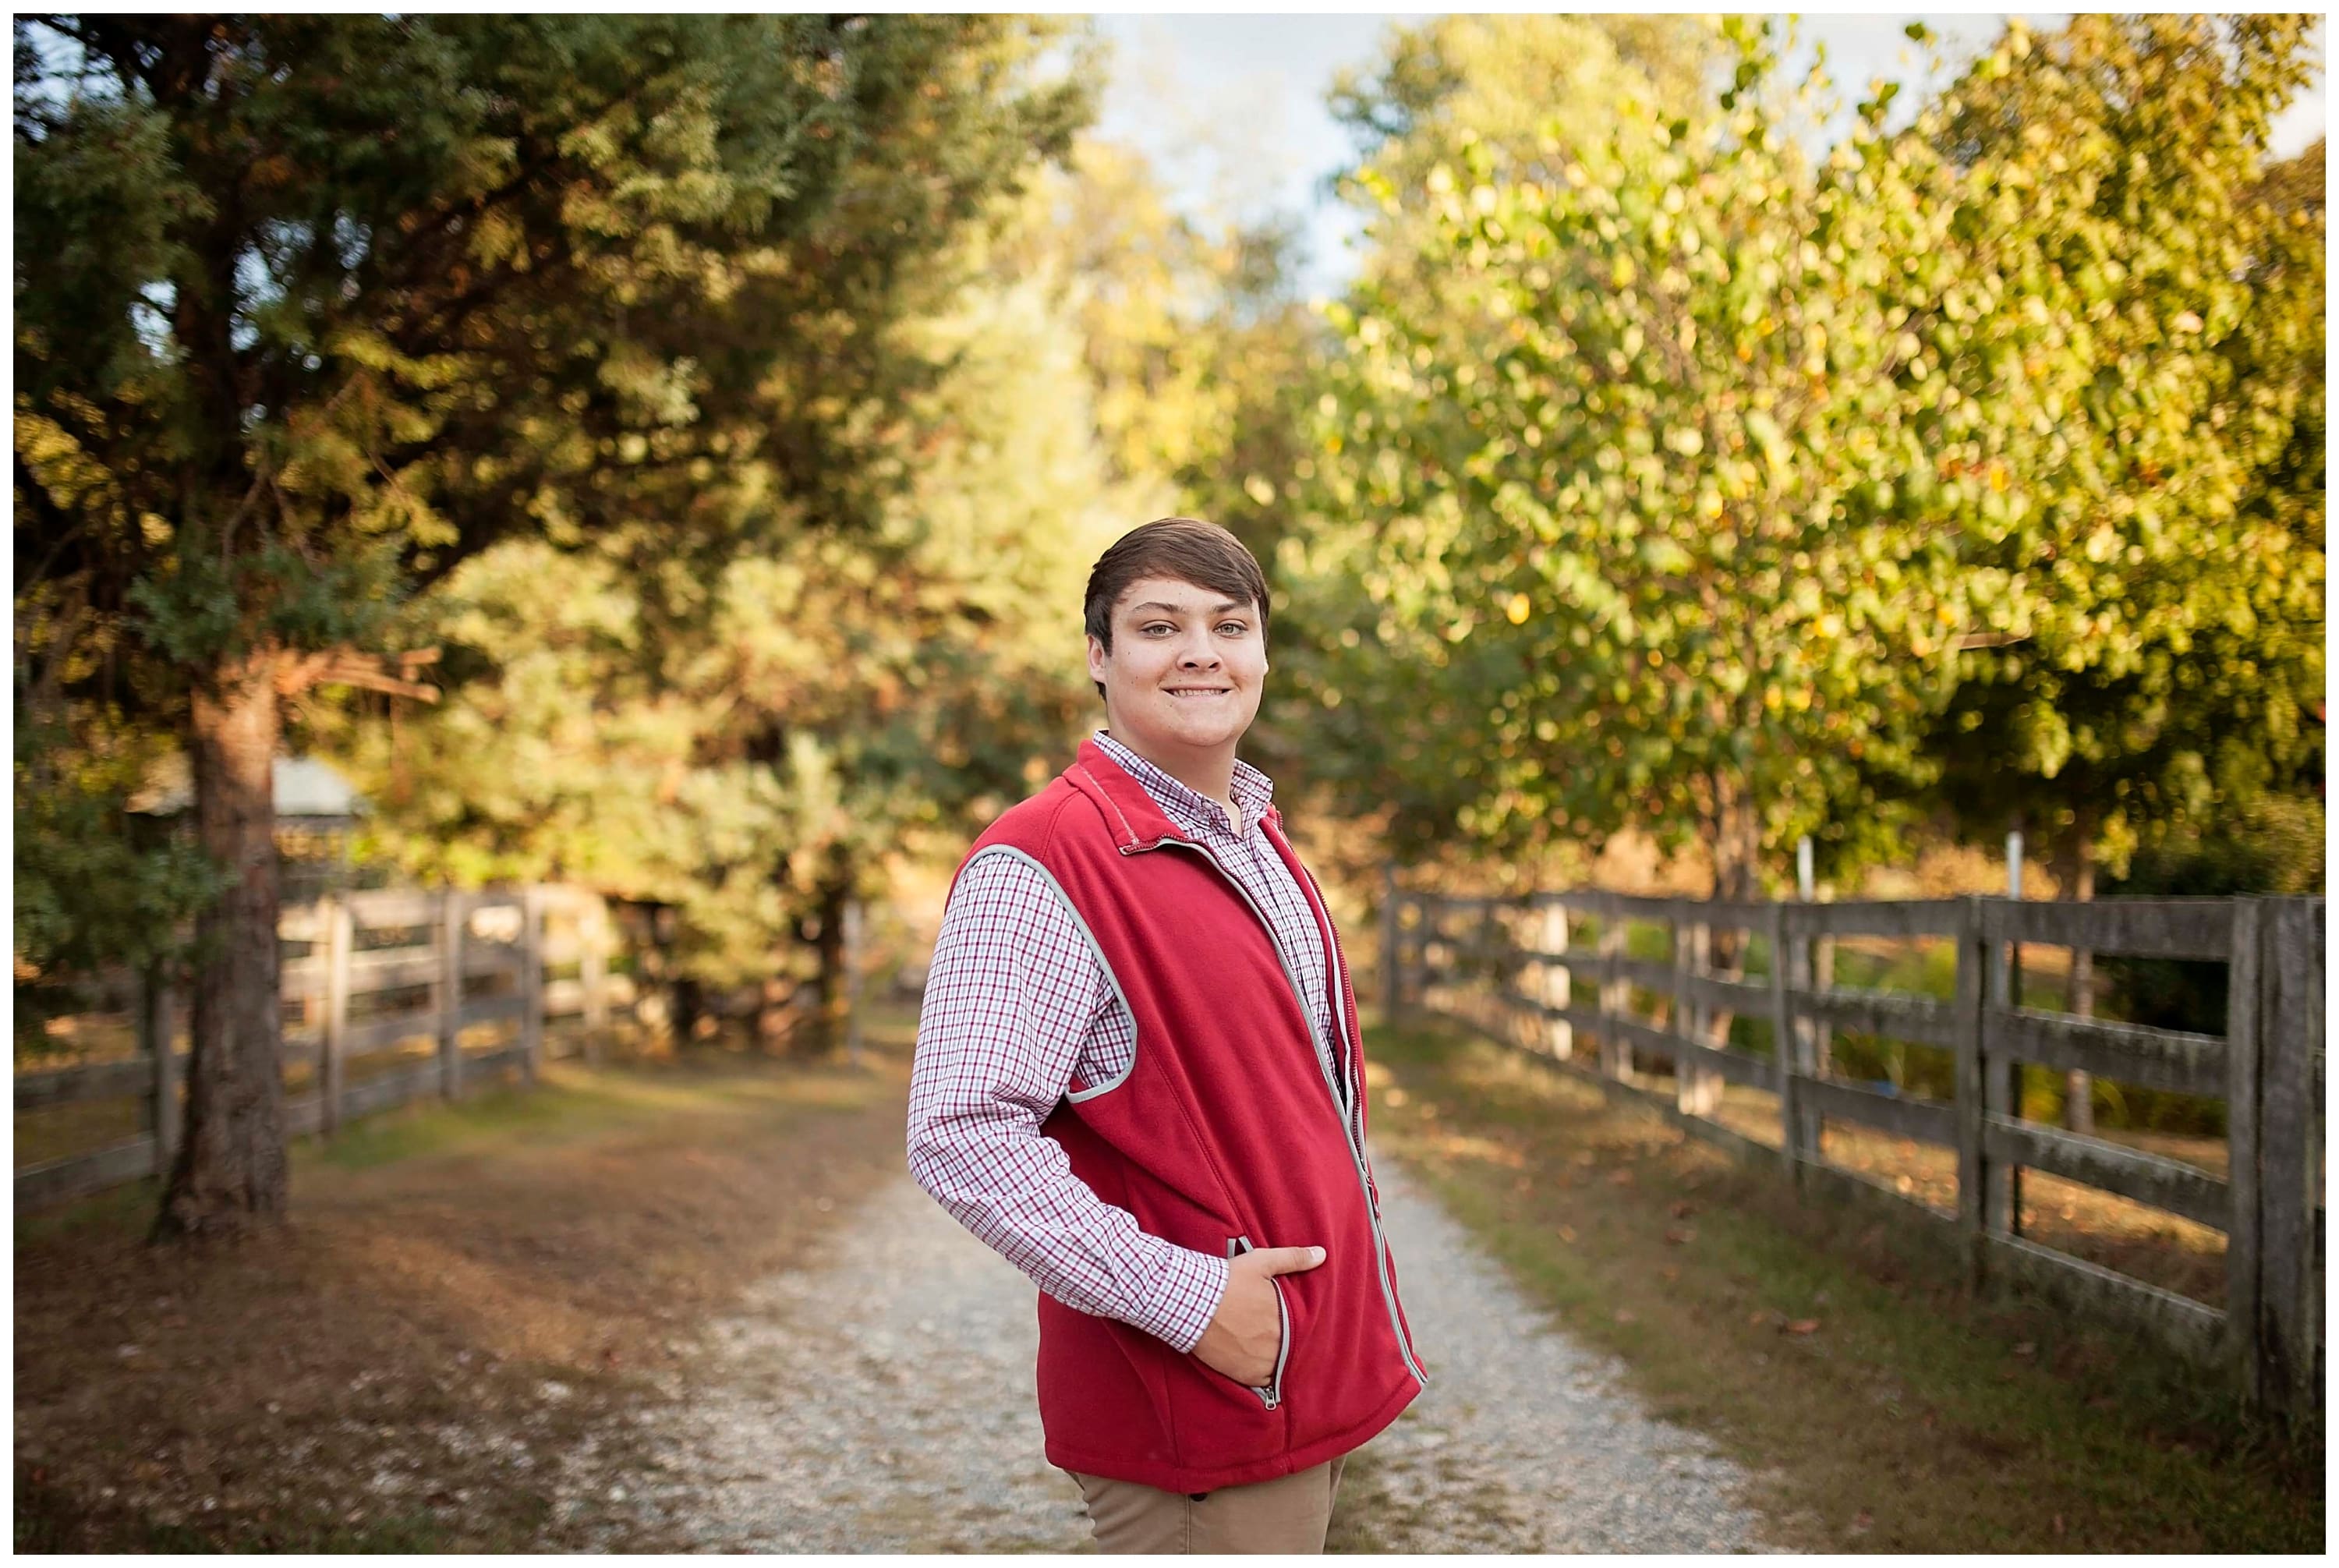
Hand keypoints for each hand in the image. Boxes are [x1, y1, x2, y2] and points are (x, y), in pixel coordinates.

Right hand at [1190, 1244, 1323, 1387]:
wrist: (1192, 1302)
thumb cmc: (1227, 1281)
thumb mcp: (1261, 1262)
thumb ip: (1293, 1259)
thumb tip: (1321, 1254)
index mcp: (1287, 1319)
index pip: (1303, 1329)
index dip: (1297, 1326)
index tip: (1288, 1322)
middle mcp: (1278, 1344)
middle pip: (1290, 1348)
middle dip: (1283, 1341)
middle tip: (1271, 1333)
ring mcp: (1262, 1362)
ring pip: (1278, 1365)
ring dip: (1273, 1358)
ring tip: (1260, 1346)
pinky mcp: (1244, 1375)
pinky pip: (1262, 1381)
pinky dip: (1259, 1372)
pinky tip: (1251, 1360)